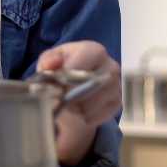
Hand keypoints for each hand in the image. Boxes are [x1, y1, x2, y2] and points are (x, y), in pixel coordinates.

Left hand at [37, 40, 120, 166]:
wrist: (73, 86)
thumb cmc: (61, 68)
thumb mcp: (50, 60)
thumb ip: (48, 60)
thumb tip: (51, 64)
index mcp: (94, 50)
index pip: (89, 57)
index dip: (72, 71)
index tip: (60, 83)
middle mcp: (110, 66)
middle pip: (94, 82)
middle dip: (73, 93)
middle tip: (60, 98)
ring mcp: (116, 85)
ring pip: (97, 101)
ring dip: (78, 107)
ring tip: (67, 104)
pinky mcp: (117, 103)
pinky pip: (103, 114)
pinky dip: (87, 116)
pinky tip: (78, 111)